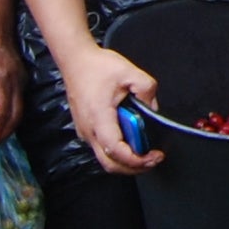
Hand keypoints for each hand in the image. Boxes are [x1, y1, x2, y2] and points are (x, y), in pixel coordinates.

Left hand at [0, 1, 24, 134]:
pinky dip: (10, 113)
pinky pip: (18, 101)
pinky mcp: (20, 77)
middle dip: (3, 133)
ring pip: (19, 111)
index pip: (1, 117)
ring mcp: (21, 81)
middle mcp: (15, 85)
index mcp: (0, 85)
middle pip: (14, 117)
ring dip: (7, 124)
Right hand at [61, 45, 163, 173]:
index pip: (116, 150)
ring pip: (105, 158)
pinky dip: (118, 151)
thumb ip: (147, 90)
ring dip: (125, 160)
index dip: (136, 160)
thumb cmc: (97, 66)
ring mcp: (84, 131)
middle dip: (133, 167)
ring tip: (145, 152)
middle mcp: (88, 130)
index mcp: (99, 117)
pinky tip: (131, 141)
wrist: (75, 61)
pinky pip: (101, 148)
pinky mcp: (85, 129)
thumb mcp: (130, 72)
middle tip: (152, 160)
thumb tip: (153, 109)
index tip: (153, 156)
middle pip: (110, 164)